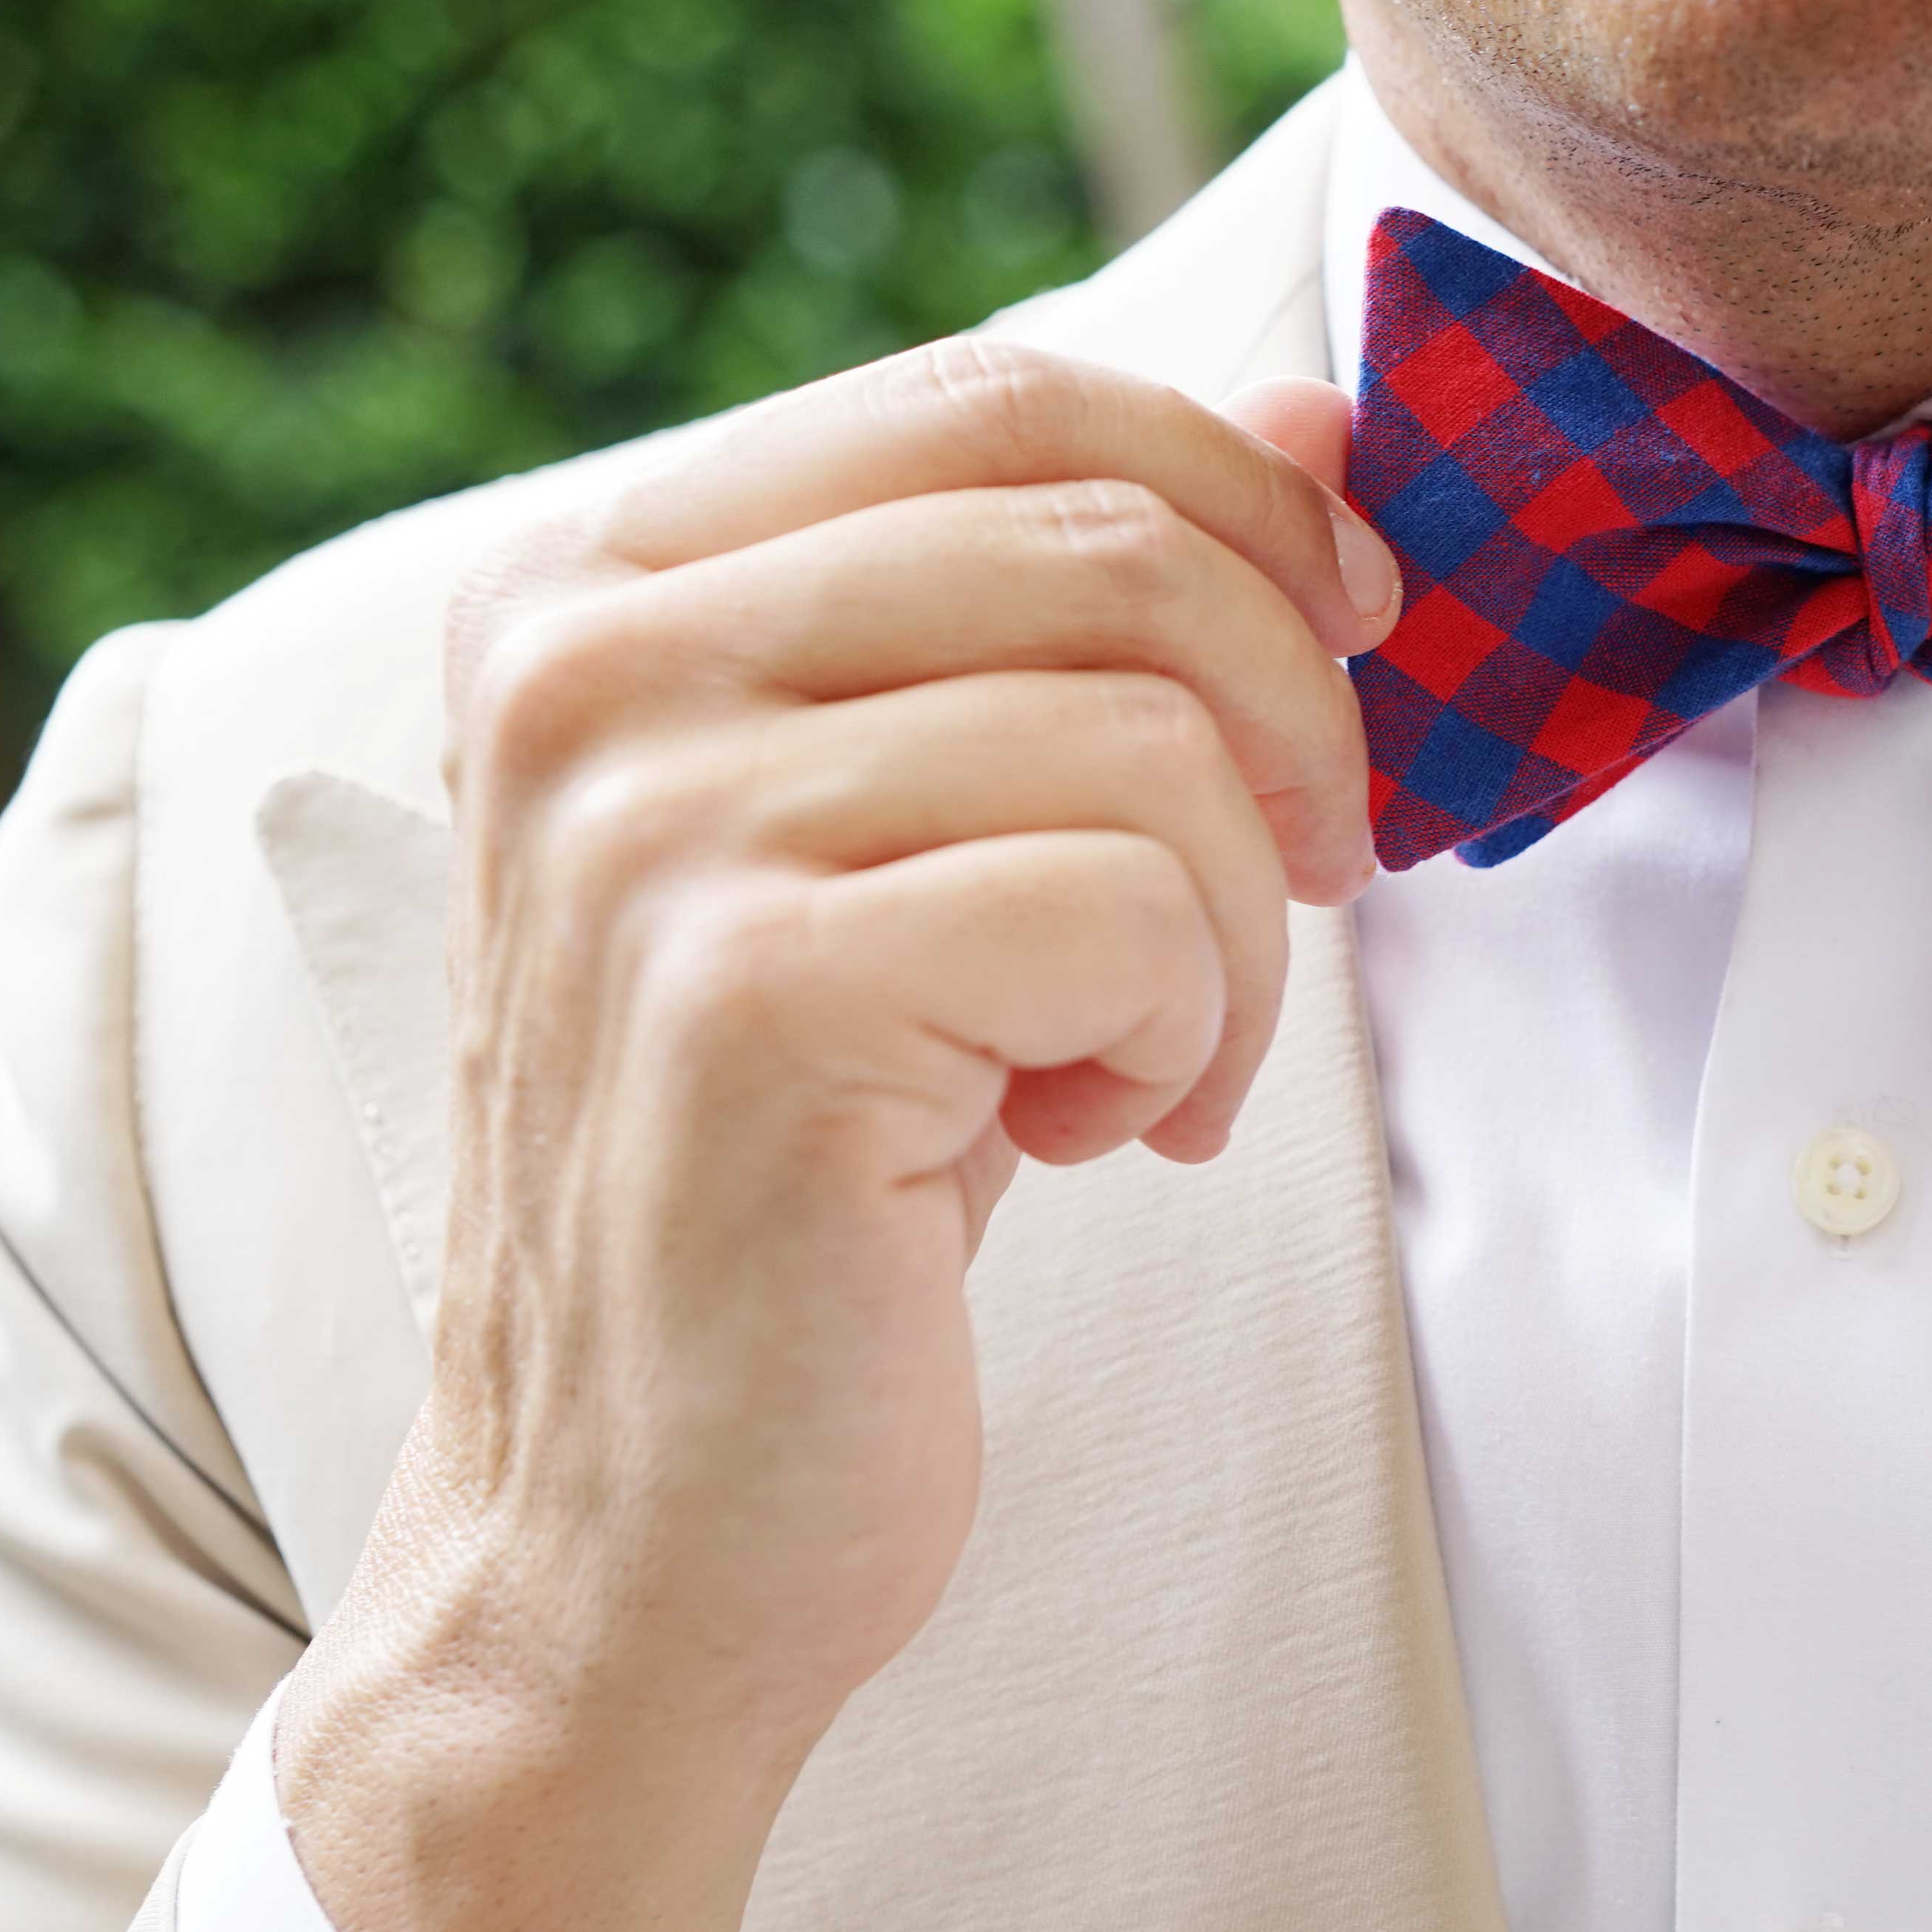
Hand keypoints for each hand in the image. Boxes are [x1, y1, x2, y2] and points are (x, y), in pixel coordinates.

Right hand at [274, 339, 1399, 1931]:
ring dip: (1241, 933)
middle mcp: (585, 668)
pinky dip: (1194, 1039)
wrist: (638, 1527)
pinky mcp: (753, 997)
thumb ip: (1073, 616)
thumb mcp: (934, 845)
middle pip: (1114, 543)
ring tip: (1145, 1065)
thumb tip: (1309, 422)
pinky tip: (1093, 1138)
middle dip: (1290, 728)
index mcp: (598, 587)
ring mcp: (647, 827)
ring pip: (1155, 742)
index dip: (1243, 508)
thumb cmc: (815, 1174)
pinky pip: (1143, 911)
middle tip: (1300, 892)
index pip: (1010, 403)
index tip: (1346, 649)